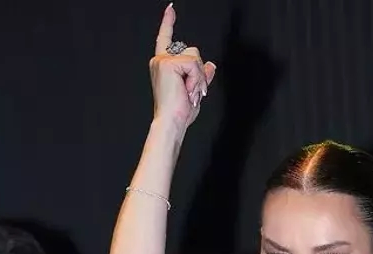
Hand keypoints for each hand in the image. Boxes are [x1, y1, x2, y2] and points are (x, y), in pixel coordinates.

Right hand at [150, 5, 216, 129]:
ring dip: (199, 77)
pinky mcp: (168, 63)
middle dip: (199, 72)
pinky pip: (193, 64)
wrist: (172, 122)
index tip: (171, 9)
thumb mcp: (194, 92)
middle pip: (192, 51)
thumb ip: (201, 76)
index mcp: (163, 66)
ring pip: (194, 56)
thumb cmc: (179, 112)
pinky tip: (189, 90)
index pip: (166, 40)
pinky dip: (196, 79)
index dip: (168, 23)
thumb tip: (211, 65)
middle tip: (193, 92)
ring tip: (190, 92)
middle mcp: (160, 60)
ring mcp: (163, 61)